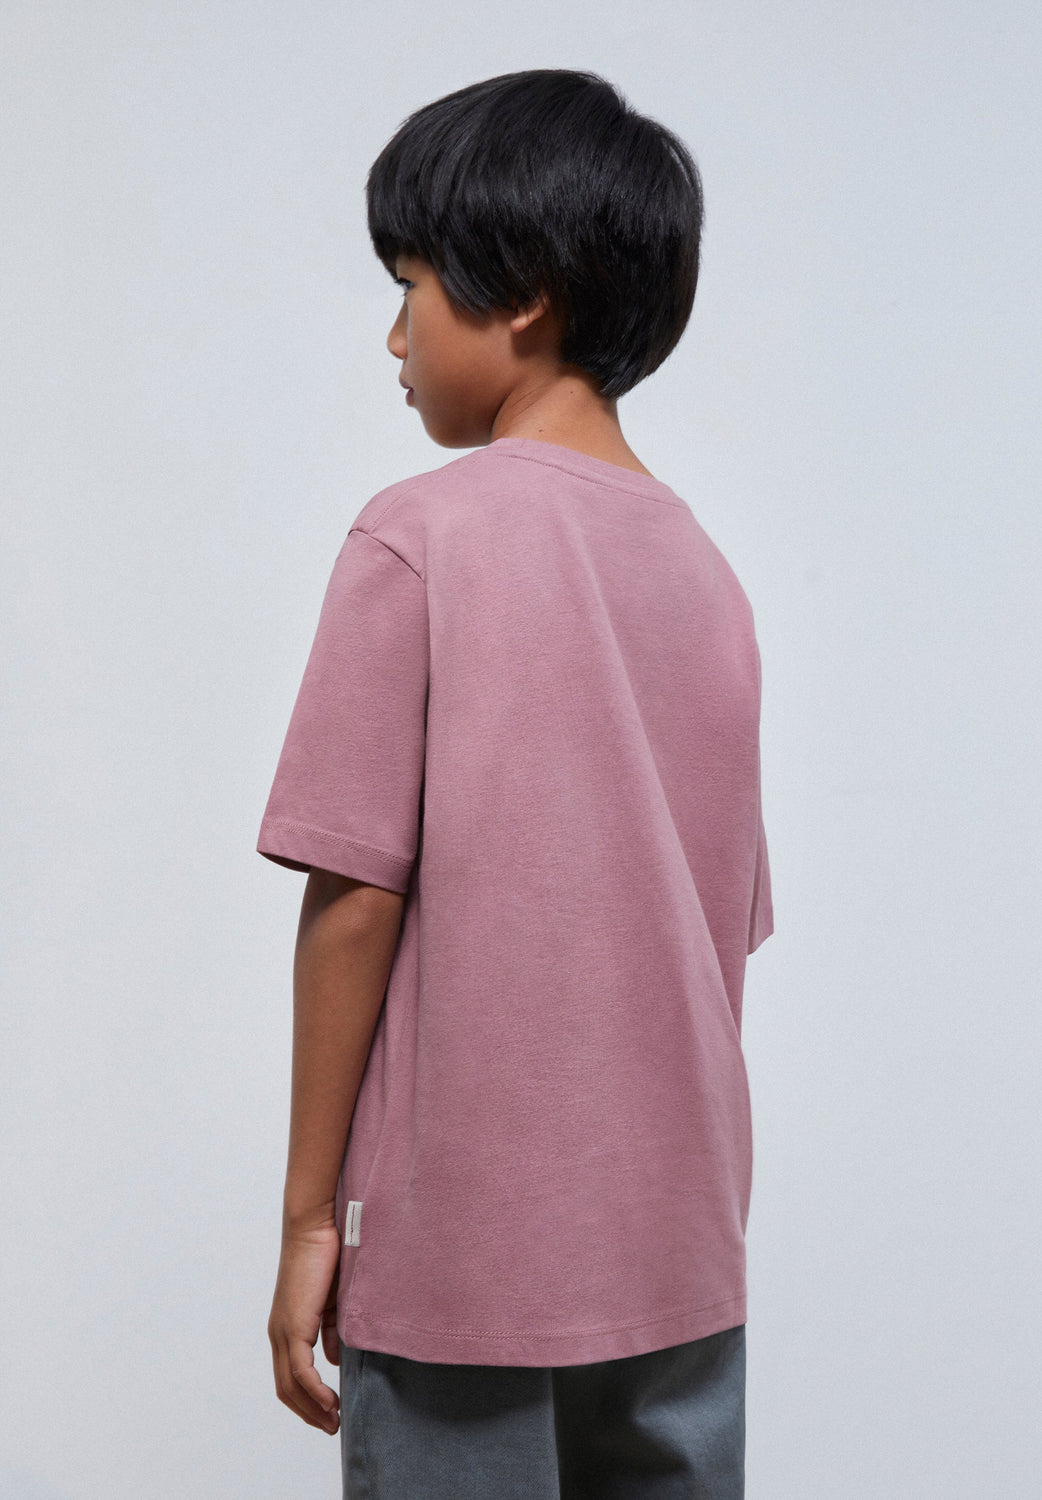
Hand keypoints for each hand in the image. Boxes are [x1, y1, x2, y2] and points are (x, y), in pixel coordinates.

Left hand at [268, 1218, 341, 1433]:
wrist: (316, 1227)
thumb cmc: (327, 1257)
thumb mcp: (334, 1303)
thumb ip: (332, 1332)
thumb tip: (334, 1361)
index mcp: (287, 1328)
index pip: (290, 1377)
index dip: (308, 1400)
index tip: (330, 1414)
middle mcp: (279, 1334)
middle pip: (286, 1389)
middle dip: (309, 1412)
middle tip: (333, 1426)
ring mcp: (283, 1331)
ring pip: (290, 1385)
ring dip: (312, 1408)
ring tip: (334, 1421)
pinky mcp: (293, 1326)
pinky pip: (301, 1371)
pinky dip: (316, 1392)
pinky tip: (332, 1402)